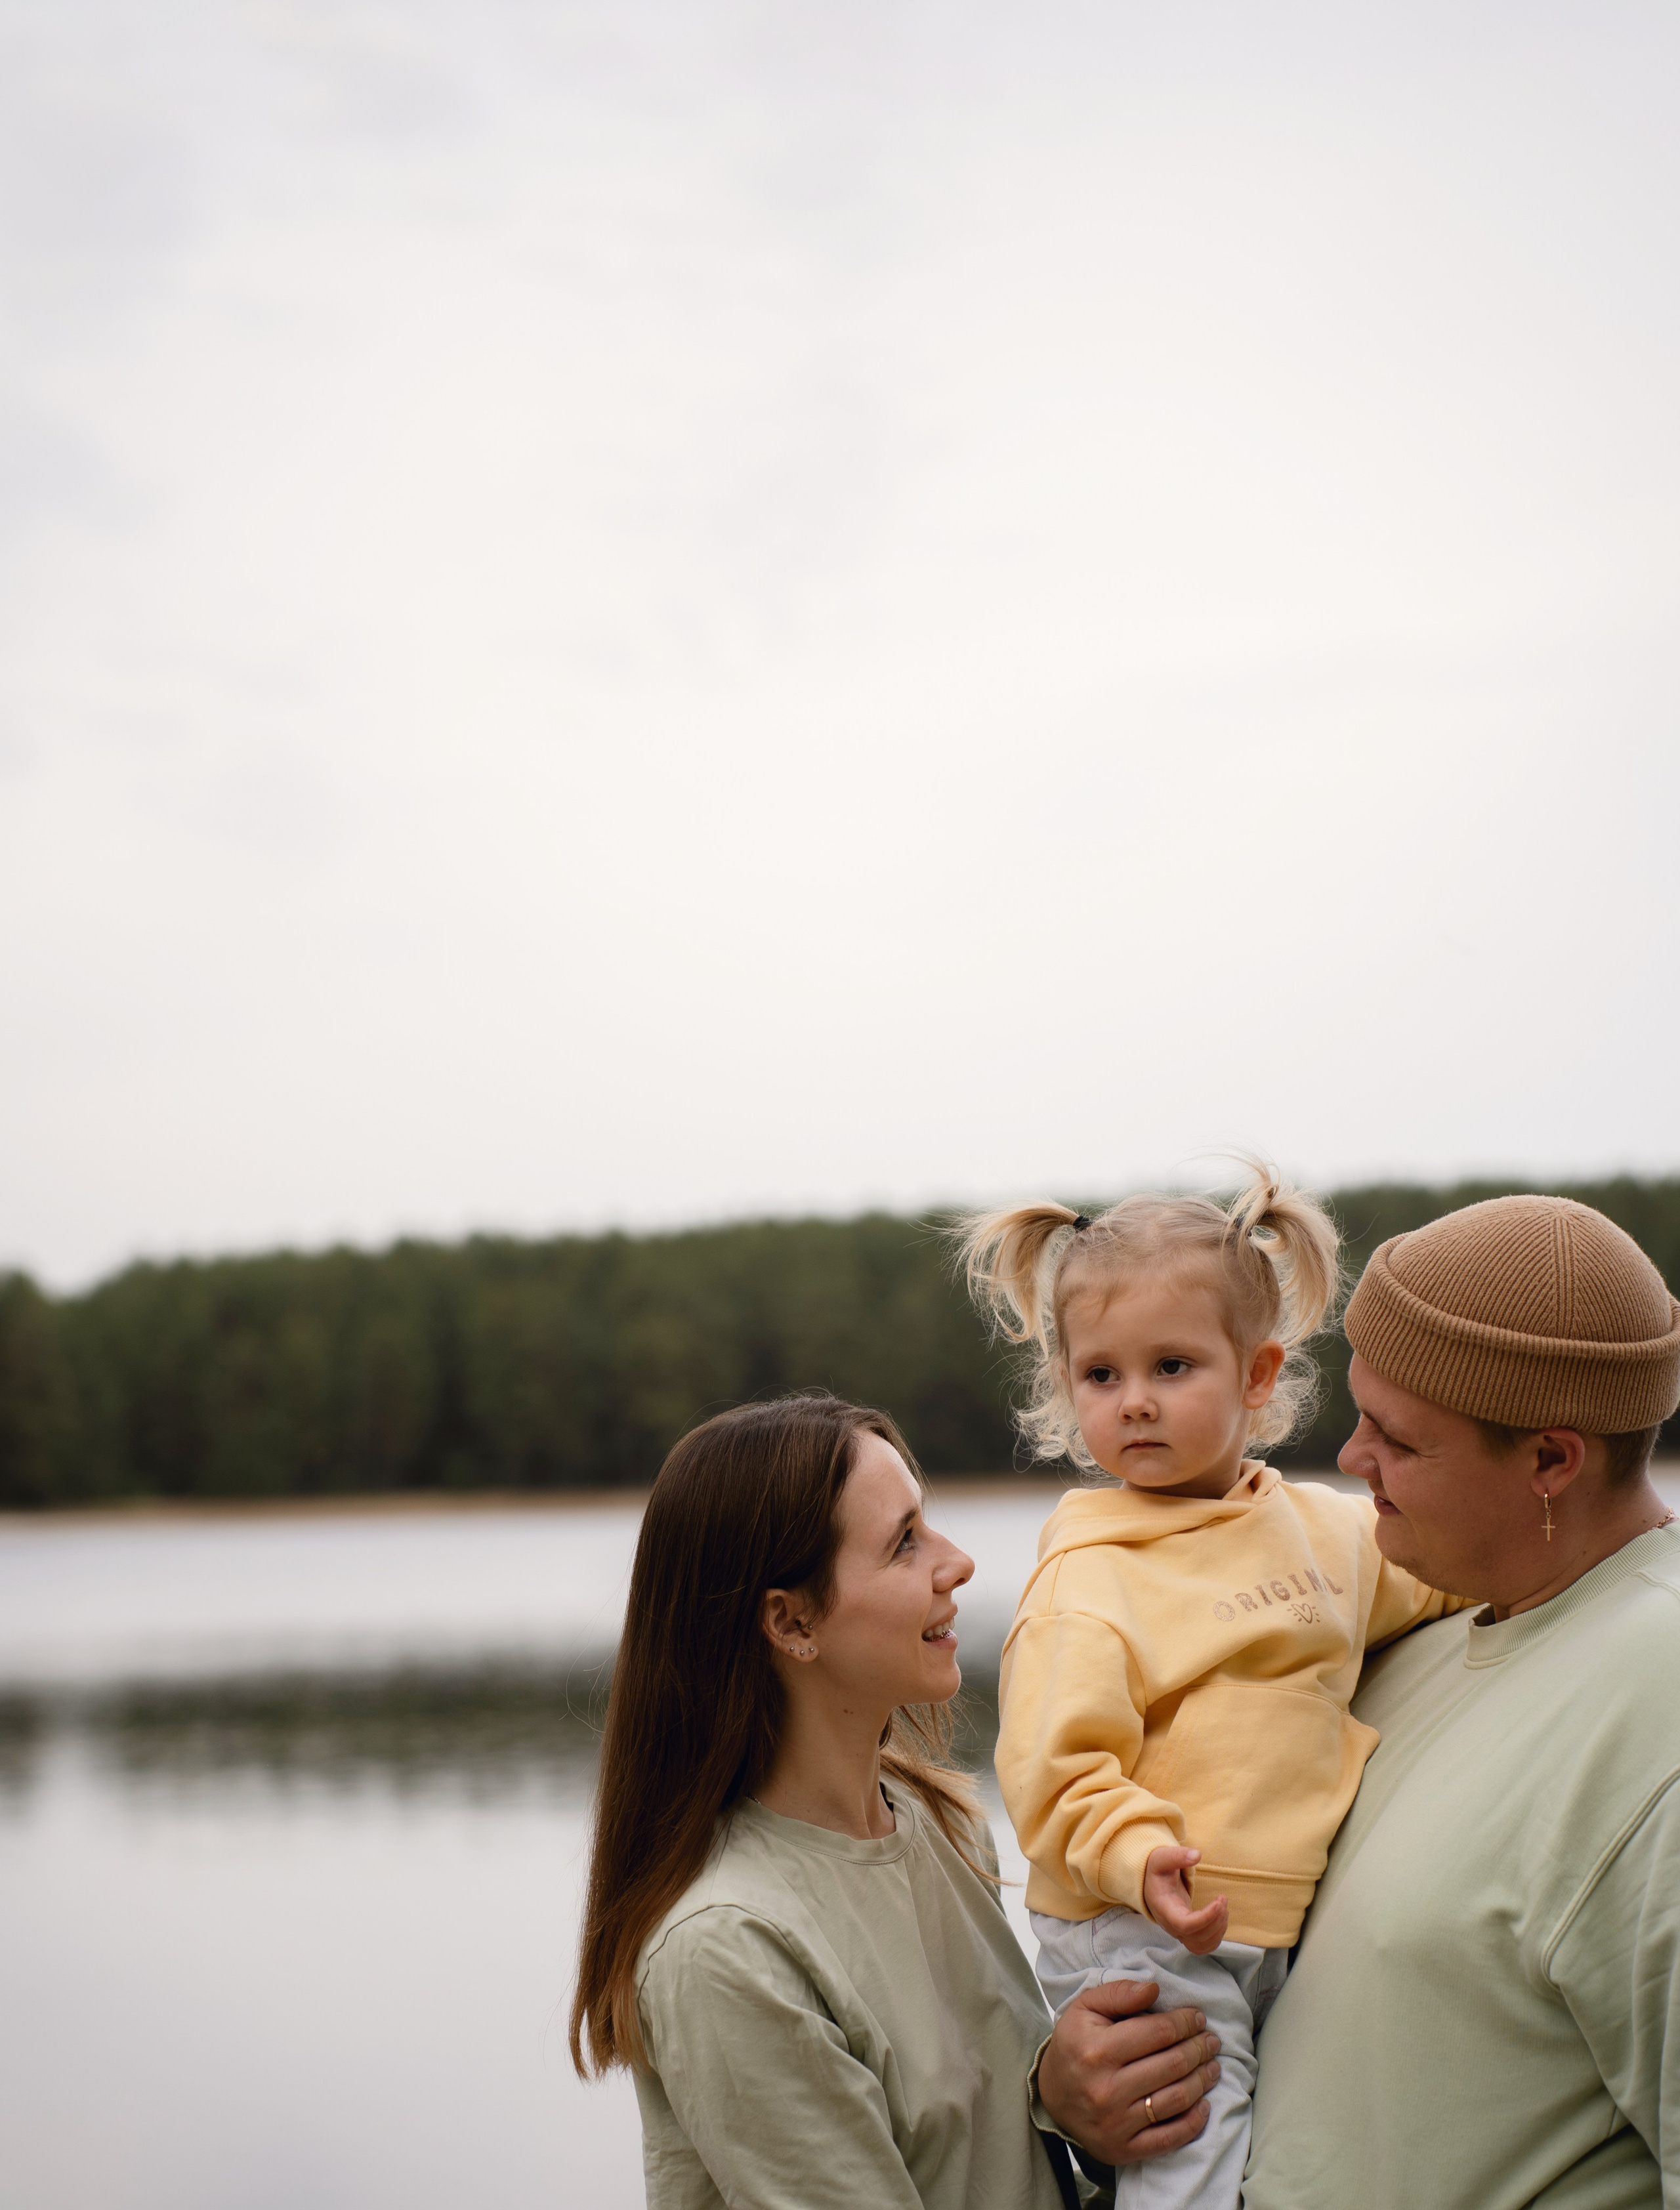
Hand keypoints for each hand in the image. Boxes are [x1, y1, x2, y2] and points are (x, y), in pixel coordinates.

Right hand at [1037, 1976, 1222, 2166]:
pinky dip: (1194, 2122)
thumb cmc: (1075, 2045)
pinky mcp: (1123, 2149)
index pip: (1158, 2033)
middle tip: (1211, 2041)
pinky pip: (1169, 2138)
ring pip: (1176, 2099)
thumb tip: (1154, 1989)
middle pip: (1172, 2065)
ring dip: (1202, 2081)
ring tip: (1212, 2066)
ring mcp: (1116, 2123)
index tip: (1197, 2017)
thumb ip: (1118, 1994)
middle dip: (1199, 2049)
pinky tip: (1204, 2105)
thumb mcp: (1085, 2008)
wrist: (1051, 2096)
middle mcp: (1106, 2089)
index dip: (1184, 2023)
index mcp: (1097, 2050)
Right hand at [1143, 1845, 1227, 1955]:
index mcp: (1164, 1908)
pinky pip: (1204, 1946)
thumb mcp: (1161, 1858)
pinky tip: (1220, 1916)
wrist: (1150, 1883)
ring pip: (1202, 1945)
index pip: (1184, 1925)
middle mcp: (1171, 1925)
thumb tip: (1197, 1855)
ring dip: (1218, 1929)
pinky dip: (1217, 1935)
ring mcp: (1179, 1932)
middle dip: (1216, 1920)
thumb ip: (1177, 1856)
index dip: (1205, 1918)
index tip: (1218, 1902)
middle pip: (1196, 1937)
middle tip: (1222, 1899)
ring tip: (1223, 1907)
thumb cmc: (1156, 1871)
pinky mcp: (1187, 1934)